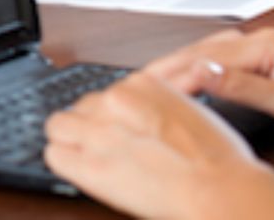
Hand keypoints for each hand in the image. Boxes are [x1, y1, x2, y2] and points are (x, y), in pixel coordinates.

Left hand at [44, 72, 273, 218]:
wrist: (219, 188)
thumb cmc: (218, 160)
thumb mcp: (190, 112)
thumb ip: (158, 107)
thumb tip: (144, 117)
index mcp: (141, 83)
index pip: (106, 93)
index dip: (110, 116)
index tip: (118, 130)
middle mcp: (115, 100)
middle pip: (81, 107)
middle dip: (90, 126)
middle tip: (109, 149)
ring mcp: (98, 130)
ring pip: (58, 126)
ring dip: (71, 141)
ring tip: (92, 159)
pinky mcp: (89, 162)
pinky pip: (54, 155)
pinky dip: (64, 163)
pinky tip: (81, 171)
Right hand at [144, 27, 273, 121]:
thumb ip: (244, 86)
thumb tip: (204, 73)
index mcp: (265, 44)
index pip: (209, 58)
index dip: (180, 76)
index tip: (158, 93)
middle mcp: (260, 40)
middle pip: (203, 49)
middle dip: (171, 64)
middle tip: (141, 81)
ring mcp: (261, 47)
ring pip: (208, 50)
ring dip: (181, 63)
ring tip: (156, 77)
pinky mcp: (262, 60)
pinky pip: (219, 57)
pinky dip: (197, 66)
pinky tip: (187, 74)